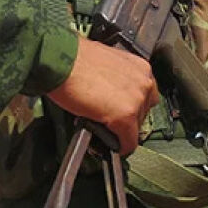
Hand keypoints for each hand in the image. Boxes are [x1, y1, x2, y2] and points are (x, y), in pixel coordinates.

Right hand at [45, 37, 159, 154]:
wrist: (61, 61)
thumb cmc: (75, 60)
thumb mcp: (106, 64)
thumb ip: (117, 80)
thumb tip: (113, 95)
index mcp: (140, 68)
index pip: (146, 96)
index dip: (132, 107)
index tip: (122, 112)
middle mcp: (144, 82)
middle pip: (143, 112)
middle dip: (128, 118)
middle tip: (110, 121)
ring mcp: (137, 99)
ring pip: (136, 127)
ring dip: (122, 130)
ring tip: (104, 129)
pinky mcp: (125, 116)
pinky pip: (128, 141)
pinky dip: (120, 147)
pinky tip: (110, 147)